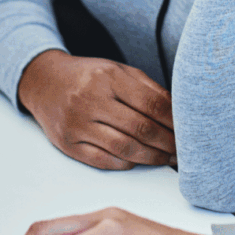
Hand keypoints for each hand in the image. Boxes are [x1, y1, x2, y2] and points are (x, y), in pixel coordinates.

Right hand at [17, 50, 175, 168]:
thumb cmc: (89, 76)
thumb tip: (177, 112)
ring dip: (151, 157)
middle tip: (181, 150)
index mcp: (109, 77)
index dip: (173, 122)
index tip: (188, 131)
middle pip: (140, 128)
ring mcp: (78, 124)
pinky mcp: (68, 144)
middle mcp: (92, 100)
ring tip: (166, 159)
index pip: (151, 103)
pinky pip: (104, 161)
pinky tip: (139, 161)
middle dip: (166, 143)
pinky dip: (126, 164)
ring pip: (124, 148)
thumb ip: (148, 88)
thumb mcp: (118, 70)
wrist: (45, 82)